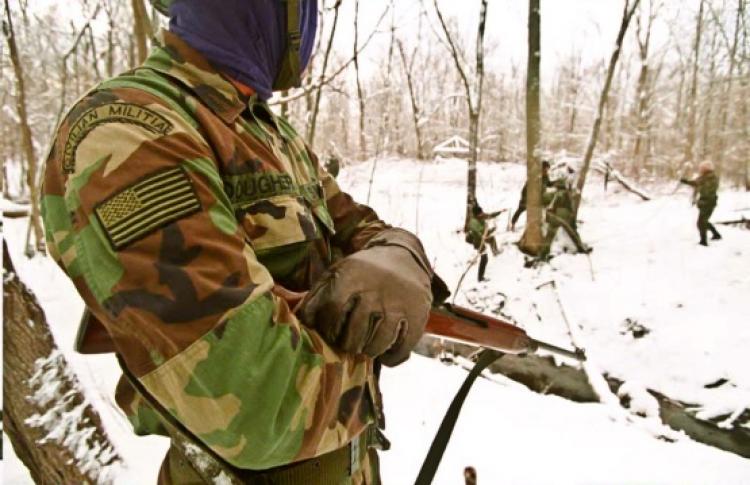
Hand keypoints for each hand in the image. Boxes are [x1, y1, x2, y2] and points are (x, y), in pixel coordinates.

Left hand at [301, 228, 433, 365]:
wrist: (404, 257)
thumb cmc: (363, 271)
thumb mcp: (338, 273)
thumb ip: (317, 296)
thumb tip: (300, 321)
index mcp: (352, 277)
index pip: (333, 310)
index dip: (328, 328)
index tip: (331, 333)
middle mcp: (375, 291)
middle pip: (354, 333)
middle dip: (347, 344)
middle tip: (348, 344)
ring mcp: (398, 305)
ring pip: (377, 344)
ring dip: (368, 352)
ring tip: (364, 348)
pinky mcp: (417, 316)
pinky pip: (401, 349)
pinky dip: (391, 358)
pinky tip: (384, 352)